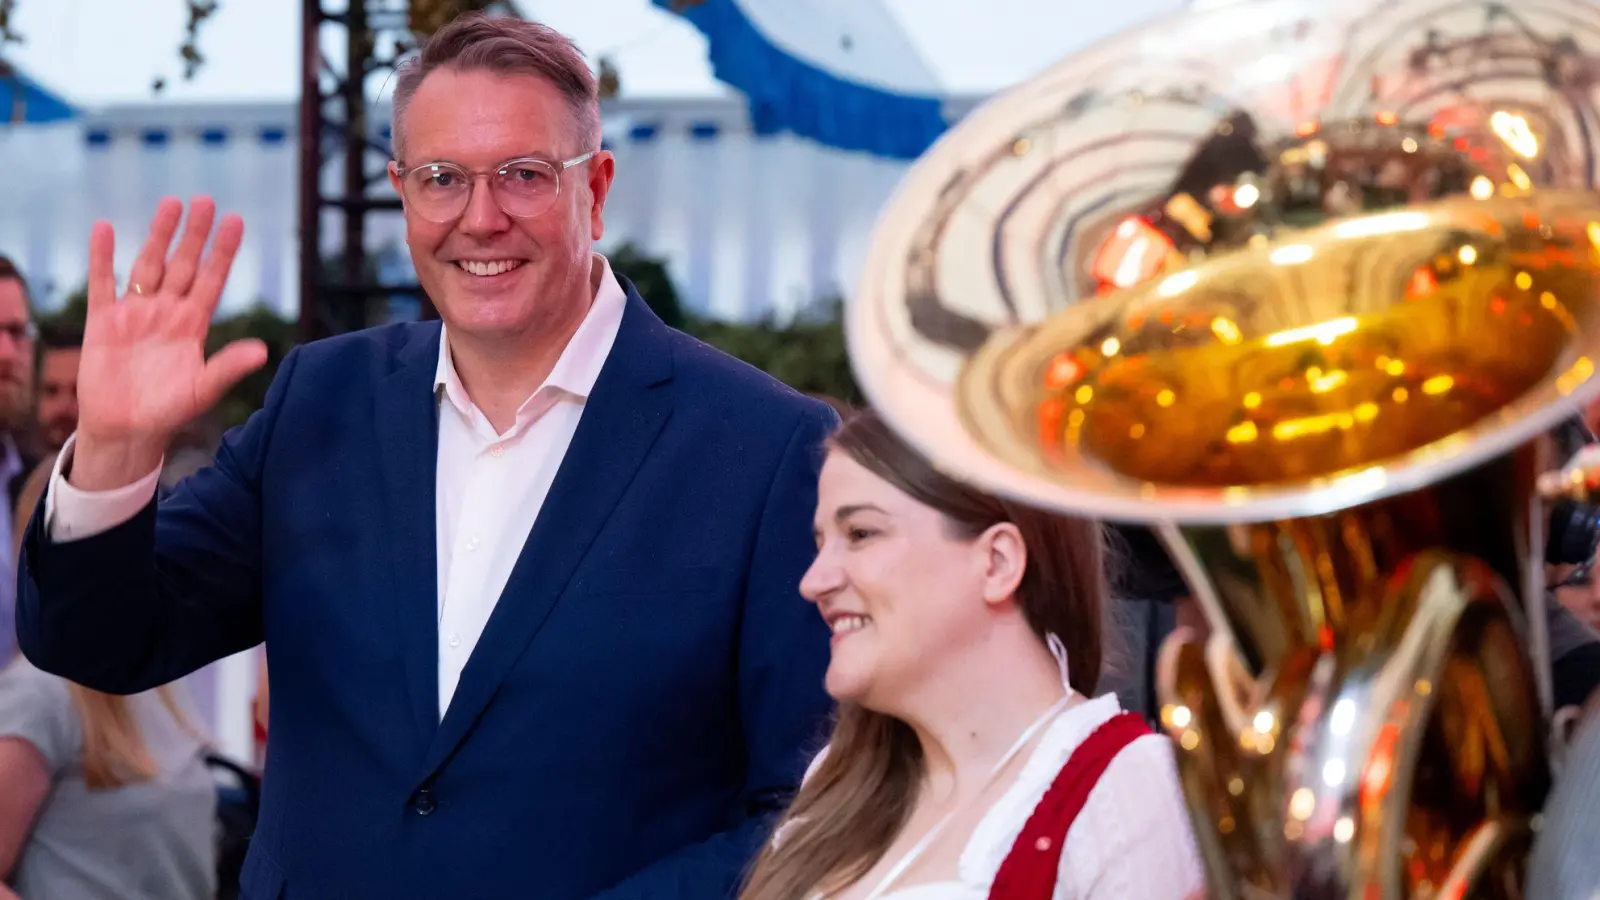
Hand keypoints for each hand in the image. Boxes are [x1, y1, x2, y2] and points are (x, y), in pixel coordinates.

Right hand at [71, 197, 268, 489]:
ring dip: (158, 235)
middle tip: (206, 200)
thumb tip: (264, 350)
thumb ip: (229, 367)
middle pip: (183, 264)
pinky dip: (102, 256)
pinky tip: (104, 228)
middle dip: (194, 234)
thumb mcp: (203, 390)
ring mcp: (136, 313)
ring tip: (170, 203)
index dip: (224, 251)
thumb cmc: (168, 413)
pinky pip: (102, 282)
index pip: (212, 279)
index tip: (236, 221)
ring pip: (148, 264)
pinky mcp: (104, 322)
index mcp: (193, 325)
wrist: (126, 431)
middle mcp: (167, 312)